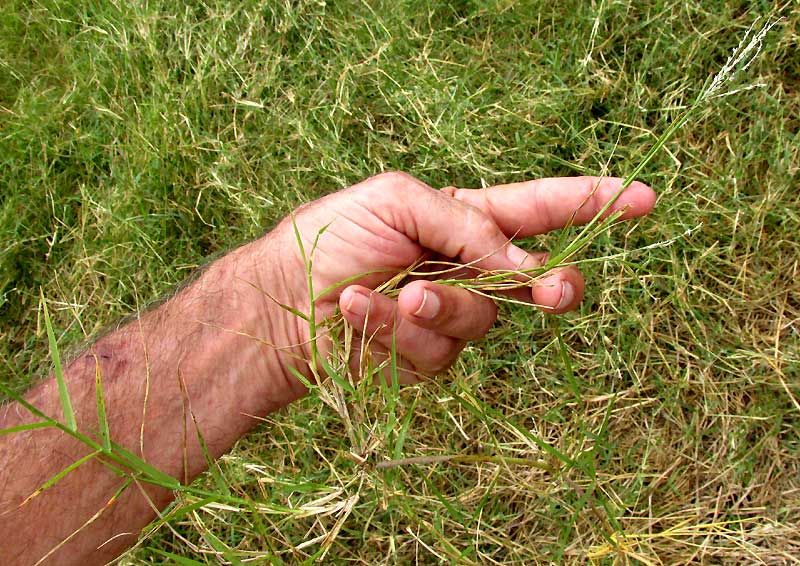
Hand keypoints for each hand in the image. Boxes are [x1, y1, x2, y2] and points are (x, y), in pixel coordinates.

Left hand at [264, 172, 654, 385]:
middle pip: (535, 283)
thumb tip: (526, 267)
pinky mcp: (423, 359)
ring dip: (437, 305)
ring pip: (480, 322)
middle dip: (551, 287)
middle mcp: (465, 271)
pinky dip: (392, 328)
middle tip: (552, 290)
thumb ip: (466, 225)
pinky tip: (355, 309)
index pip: (538, 212)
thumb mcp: (397, 201)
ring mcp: (447, 319)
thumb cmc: (331, 235)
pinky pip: (432, 351)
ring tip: (394, 291)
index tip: (643, 199)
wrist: (279, 299)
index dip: (591, 205)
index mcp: (463, 222)